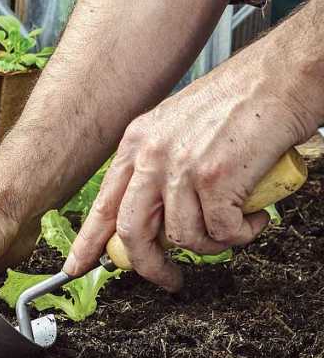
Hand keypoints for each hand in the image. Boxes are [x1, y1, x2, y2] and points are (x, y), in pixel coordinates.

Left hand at [63, 67, 317, 290]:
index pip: (103, 204)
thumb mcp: (177, 129)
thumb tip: (157, 217)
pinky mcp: (216, 179)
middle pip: (131, 232)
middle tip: (169, 280)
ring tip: (234, 227)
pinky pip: (222, 232)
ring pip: (183, 238)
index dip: (89, 242)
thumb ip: (159, 168)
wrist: (280, 77)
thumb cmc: (240, 102)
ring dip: (212, 245)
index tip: (77, 266)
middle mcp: (151, 155)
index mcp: (136, 143)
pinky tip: (254, 216)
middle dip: (149, 266)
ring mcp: (181, 167)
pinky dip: (242, 234)